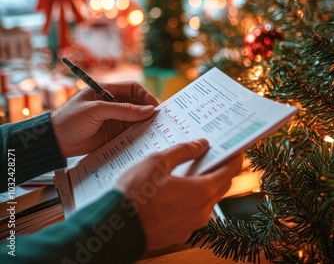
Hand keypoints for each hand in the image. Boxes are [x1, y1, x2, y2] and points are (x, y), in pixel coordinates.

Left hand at [50, 82, 158, 156]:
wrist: (54, 141)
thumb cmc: (70, 119)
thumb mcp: (97, 110)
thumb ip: (123, 110)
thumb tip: (148, 110)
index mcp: (107, 90)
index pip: (133, 89)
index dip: (145, 96)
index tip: (155, 106)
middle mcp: (112, 104)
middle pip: (136, 104)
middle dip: (147, 111)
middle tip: (160, 120)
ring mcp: (112, 119)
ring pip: (134, 119)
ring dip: (144, 124)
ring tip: (155, 130)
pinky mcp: (111, 134)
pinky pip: (128, 133)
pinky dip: (137, 135)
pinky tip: (144, 139)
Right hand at [116, 139, 242, 250]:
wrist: (117, 228)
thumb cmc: (137, 193)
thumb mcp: (158, 162)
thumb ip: (183, 151)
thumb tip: (201, 144)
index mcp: (202, 192)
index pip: (229, 171)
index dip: (235, 157)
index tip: (237, 147)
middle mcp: (202, 212)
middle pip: (220, 186)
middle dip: (219, 169)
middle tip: (213, 154)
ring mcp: (191, 225)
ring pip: (206, 200)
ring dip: (204, 184)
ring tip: (191, 167)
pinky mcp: (179, 233)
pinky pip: (193, 211)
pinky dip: (192, 198)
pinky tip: (177, 187)